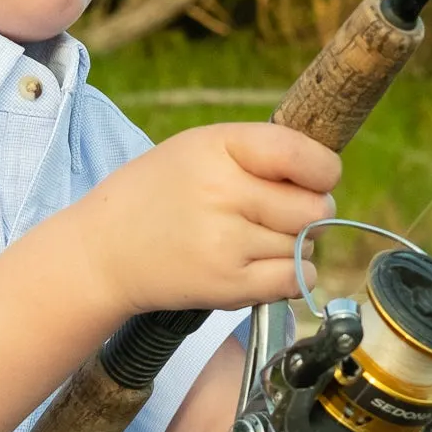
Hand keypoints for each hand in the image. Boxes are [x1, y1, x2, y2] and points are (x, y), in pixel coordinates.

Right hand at [74, 122, 339, 316]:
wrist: (102, 253)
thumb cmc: (155, 195)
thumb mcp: (198, 149)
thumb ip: (259, 153)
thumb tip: (328, 175)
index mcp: (218, 146)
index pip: (303, 155)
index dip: (323, 170)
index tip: (316, 178)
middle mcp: (223, 191)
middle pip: (315, 207)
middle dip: (310, 212)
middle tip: (280, 214)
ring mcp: (226, 241)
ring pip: (305, 244)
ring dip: (295, 245)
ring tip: (255, 239)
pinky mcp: (227, 285)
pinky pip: (294, 279)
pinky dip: (294, 275)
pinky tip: (269, 266)